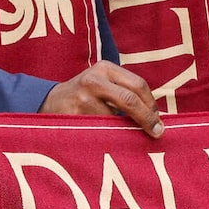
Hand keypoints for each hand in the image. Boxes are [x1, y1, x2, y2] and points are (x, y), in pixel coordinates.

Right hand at [40, 63, 162, 136]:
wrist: (50, 102)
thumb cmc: (86, 94)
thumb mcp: (104, 83)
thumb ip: (126, 92)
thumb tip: (157, 115)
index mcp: (105, 68)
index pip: (138, 85)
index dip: (151, 105)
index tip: (158, 120)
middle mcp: (93, 80)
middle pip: (130, 100)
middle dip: (147, 119)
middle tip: (158, 133)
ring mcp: (82, 99)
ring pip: (116, 119)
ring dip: (126, 131)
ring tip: (130, 136)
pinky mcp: (73, 117)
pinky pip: (101, 130)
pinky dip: (110, 136)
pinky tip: (112, 139)